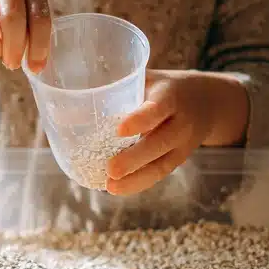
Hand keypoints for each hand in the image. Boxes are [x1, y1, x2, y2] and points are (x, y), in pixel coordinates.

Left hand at [105, 70, 248, 195]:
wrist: (206, 101)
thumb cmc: (161, 88)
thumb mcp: (144, 80)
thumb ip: (113, 92)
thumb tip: (62, 112)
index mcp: (170, 94)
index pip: (158, 108)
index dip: (141, 119)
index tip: (120, 130)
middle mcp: (181, 121)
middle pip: (160, 142)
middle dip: (135, 158)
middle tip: (110, 169)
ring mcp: (183, 143)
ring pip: (162, 164)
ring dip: (136, 178)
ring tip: (111, 186)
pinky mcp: (180, 159)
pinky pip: (160, 173)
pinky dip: (139, 183)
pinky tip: (118, 189)